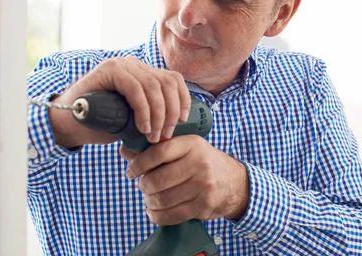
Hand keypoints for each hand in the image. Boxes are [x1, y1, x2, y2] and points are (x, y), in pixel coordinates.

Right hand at [49, 56, 190, 147]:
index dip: (183, 99)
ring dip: (159, 115)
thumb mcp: (135, 118)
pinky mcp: (108, 70)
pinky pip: (135, 88)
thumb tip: (176, 126)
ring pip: (154, 86)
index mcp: (143, 72)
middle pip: (167, 82)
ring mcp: (121, 65)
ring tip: (153, 136)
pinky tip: (143, 127)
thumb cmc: (102, 123)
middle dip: (172, 112)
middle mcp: (134, 64)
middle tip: (166, 135)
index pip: (173, 79)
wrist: (68, 123)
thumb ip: (152, 113)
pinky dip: (143, 110)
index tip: (184, 121)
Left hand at [120, 135, 249, 224]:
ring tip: (150, 198)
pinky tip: (155, 211)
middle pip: (158, 179)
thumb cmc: (205, 163)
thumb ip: (157, 150)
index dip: (139, 163)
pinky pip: (171, 215)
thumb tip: (126, 151)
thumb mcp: (187, 148)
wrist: (235, 182)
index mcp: (193, 144)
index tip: (131, 171)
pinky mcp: (203, 205)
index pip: (159, 152)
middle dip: (144, 186)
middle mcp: (199, 163)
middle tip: (143, 186)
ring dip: (149, 202)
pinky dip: (157, 216)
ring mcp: (203, 186)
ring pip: (163, 199)